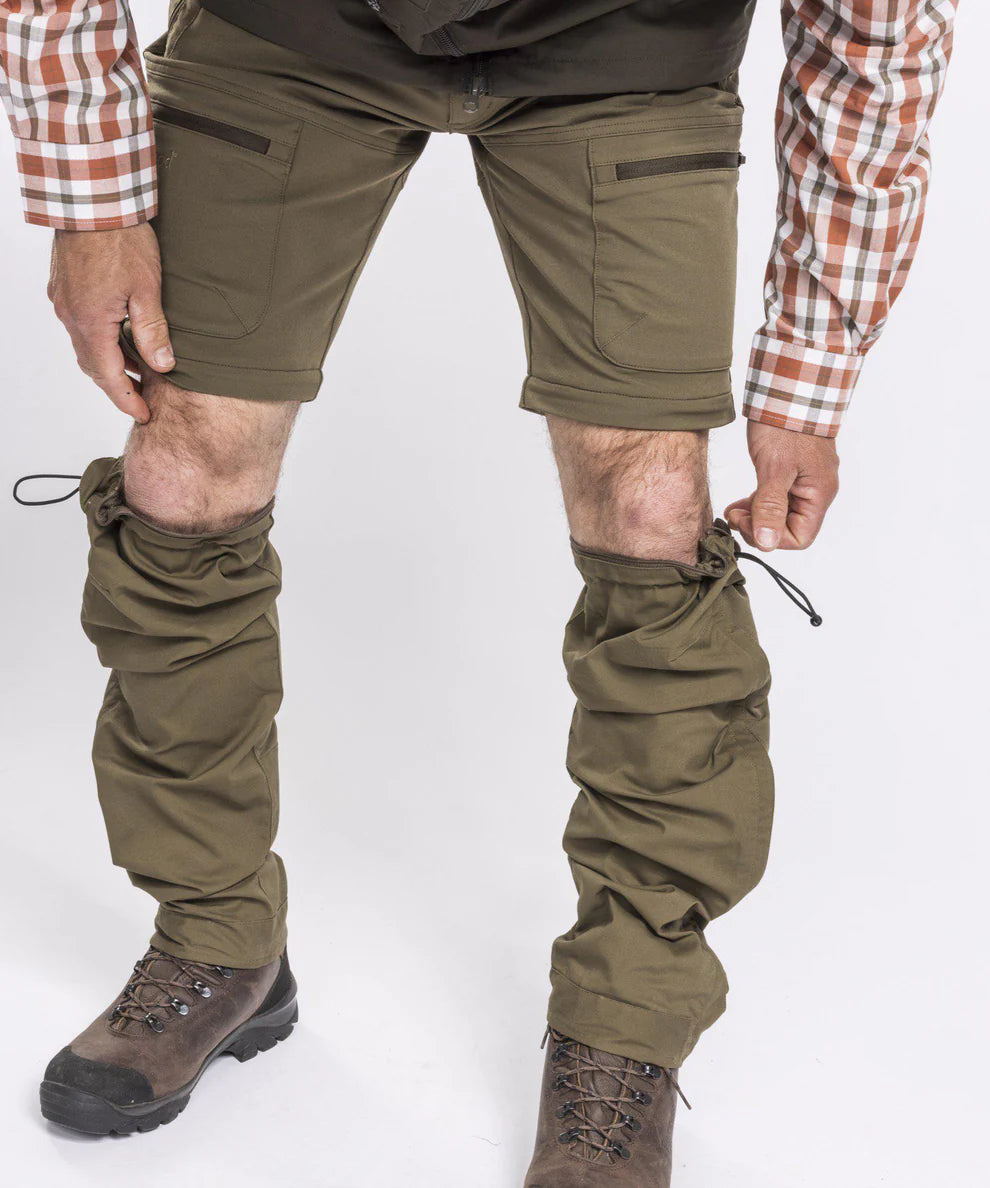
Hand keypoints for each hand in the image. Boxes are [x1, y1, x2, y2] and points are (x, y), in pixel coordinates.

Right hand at [48, 223, 173, 422]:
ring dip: (110, 361)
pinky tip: (121, 335)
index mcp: (90, 323)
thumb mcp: (148, 289)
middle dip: (118, 385)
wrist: (91, 198)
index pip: (109, 377)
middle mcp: (70, 316)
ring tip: (138, 369)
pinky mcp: (63, 287)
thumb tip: (162, 365)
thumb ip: (152, 331)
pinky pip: (81, 325)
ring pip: (86, 345)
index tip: (144, 416)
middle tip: (143, 398)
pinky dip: (100, 339)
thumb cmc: (121, 240)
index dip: (127, 400)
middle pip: (93, 366)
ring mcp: (63, 301)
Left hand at [725, 420, 838, 550]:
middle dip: (759, 527)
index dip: (770, 538)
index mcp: (818, 494)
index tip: (748, 522)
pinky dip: (757, 503)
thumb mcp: (774, 469)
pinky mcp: (791, 472)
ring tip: (733, 510)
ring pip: (779, 514)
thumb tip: (767, 542)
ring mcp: (804, 481)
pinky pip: (776, 498)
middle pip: (788, 528)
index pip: (799, 538)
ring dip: (755, 516)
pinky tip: (739, 502)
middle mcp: (815, 491)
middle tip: (735, 515)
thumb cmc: (786, 425)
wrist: (789, 389)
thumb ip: (770, 507)